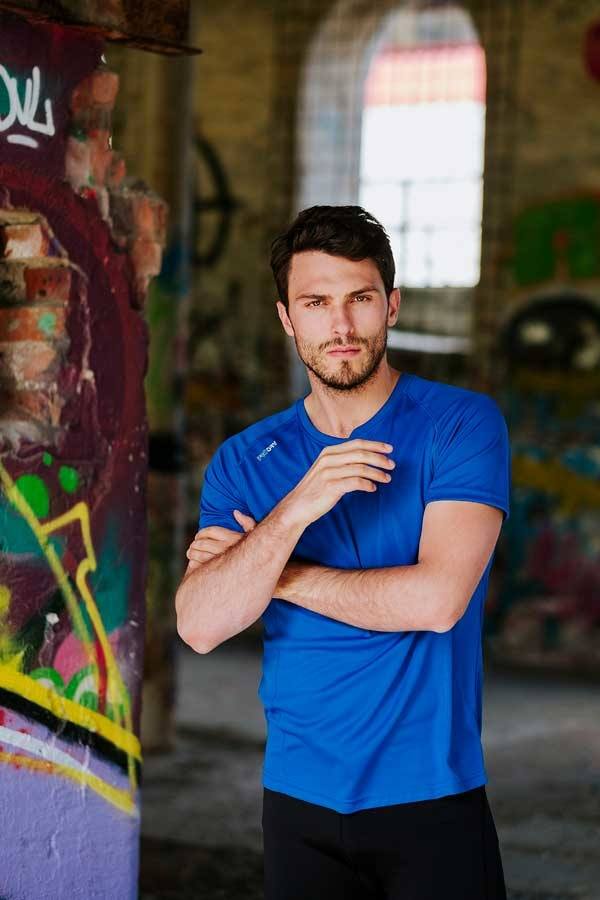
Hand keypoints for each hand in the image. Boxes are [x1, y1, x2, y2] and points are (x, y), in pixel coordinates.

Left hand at [185, 510, 255, 572]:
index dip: (202, 533)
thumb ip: (248, 522)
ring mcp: (221, 560)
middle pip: (202, 543)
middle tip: (192, 546)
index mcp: (232, 537)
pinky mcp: (216, 573)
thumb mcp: (256, 536)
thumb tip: (236, 512)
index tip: (198, 536)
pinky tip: (193, 564)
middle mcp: (226, 547)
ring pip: (199, 555)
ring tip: (190, 553)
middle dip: (195, 544)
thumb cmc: (259, 555)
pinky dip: (193, 564)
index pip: (210, 531)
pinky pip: (199, 566)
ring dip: (192, 553)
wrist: (260, 575)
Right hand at [278, 438, 394, 531]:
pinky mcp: (331, 486)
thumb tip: (365, 459)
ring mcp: (329, 472)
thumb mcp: (326, 469)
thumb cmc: (315, 489)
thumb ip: (342, 461)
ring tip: (387, 478)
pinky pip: (356, 482)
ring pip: (361, 468)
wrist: (297, 507)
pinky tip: (372, 488)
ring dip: (377, 473)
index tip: (389, 449)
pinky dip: (367, 484)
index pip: (357, 443)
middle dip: (380, 458)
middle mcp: (328, 459)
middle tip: (392, 465)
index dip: (375, 445)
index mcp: (329, 452)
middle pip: (361, 454)